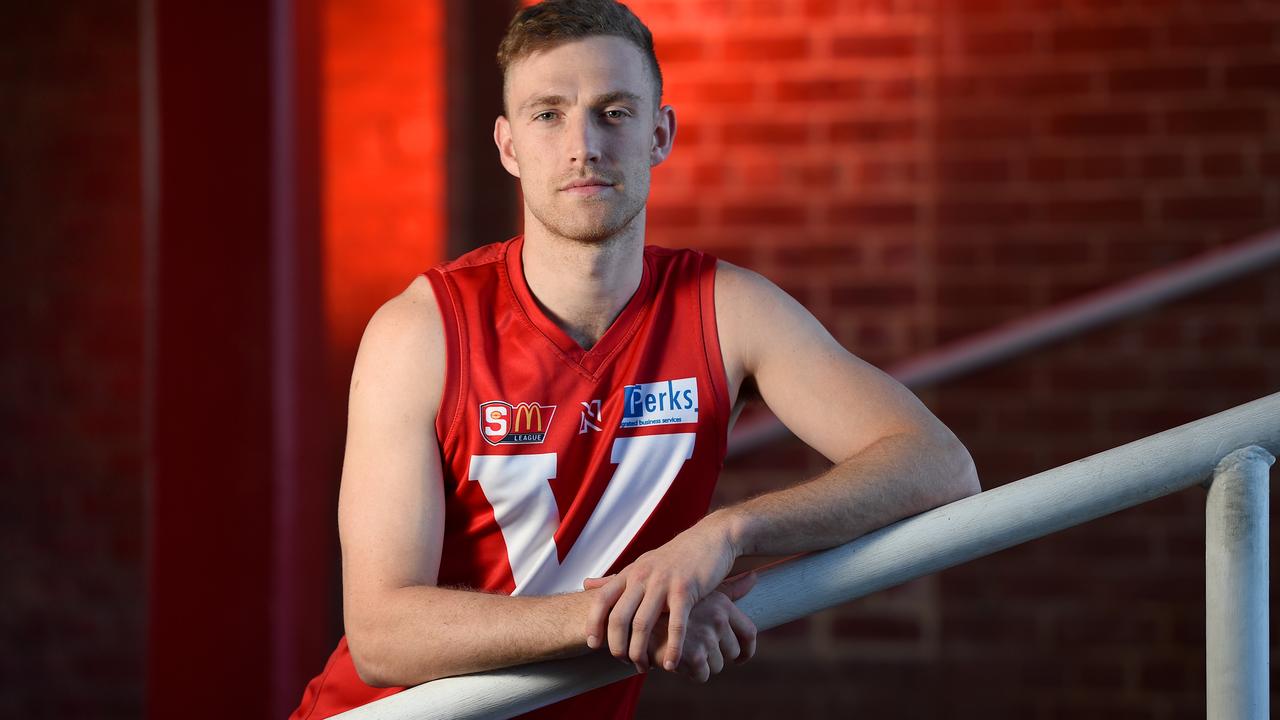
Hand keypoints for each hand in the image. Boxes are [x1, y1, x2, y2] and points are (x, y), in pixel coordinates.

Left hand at [582, 516, 740, 671]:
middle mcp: (643, 576)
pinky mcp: (686, 590)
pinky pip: (676, 624)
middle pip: (619, 617)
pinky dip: (672, 648)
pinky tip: (670, 664)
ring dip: (640, 651)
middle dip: (617, 646)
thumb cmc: (675, 557)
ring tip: (643, 667)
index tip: (592, 645)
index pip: (602, 599)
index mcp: (631, 573)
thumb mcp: (642, 564)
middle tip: (622, 662)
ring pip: (643, 624)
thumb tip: (586, 584)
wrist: (710, 539)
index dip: (594, 624)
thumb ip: (615, 578)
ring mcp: (664, 583)